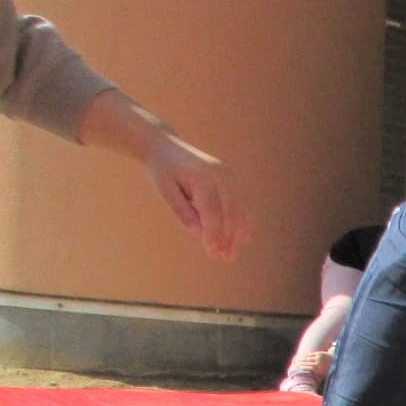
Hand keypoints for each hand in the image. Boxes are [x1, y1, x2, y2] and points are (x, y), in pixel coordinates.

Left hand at [76, 88, 251, 260]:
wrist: (166, 146)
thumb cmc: (162, 171)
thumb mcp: (165, 191)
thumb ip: (183, 212)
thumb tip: (200, 235)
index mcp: (202, 176)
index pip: (212, 212)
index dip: (214, 234)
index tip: (212, 253)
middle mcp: (221, 174)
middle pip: (230, 213)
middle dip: (227, 238)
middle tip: (223, 259)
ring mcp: (230, 175)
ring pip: (239, 210)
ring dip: (237, 235)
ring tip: (231, 255)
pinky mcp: (233, 179)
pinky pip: (241, 204)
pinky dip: (242, 222)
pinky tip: (242, 240)